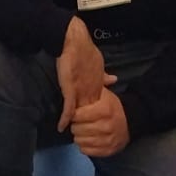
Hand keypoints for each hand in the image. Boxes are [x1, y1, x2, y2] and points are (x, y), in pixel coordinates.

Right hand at [54, 17, 108, 131]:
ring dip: (76, 123)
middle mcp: (91, 92)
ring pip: (80, 112)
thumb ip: (105, 76)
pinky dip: (65, 118)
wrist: (75, 42)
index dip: (96, 114)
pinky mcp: (69, 90)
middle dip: (88, 122)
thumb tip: (115, 80)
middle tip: (84, 133)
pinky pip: (68, 108)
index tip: (96, 122)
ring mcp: (80, 92)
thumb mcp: (99, 65)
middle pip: (90, 111)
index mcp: (98, 86)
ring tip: (73, 133)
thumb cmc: (86, 51)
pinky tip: (61, 127)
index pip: (98, 105)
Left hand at [69, 84, 129, 157]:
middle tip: (76, 123)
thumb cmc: (112, 107)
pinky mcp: (107, 150)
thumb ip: (90, 91)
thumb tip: (73, 92)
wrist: (130, 122)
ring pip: (80, 141)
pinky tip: (86, 139)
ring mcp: (107, 140)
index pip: (78, 115)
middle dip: (74, 125)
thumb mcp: (104, 94)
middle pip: (77, 129)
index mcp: (104, 110)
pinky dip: (83, 146)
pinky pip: (87, 151)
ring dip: (78, 136)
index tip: (74, 113)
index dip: (73, 114)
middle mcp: (106, 126)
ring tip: (80, 131)